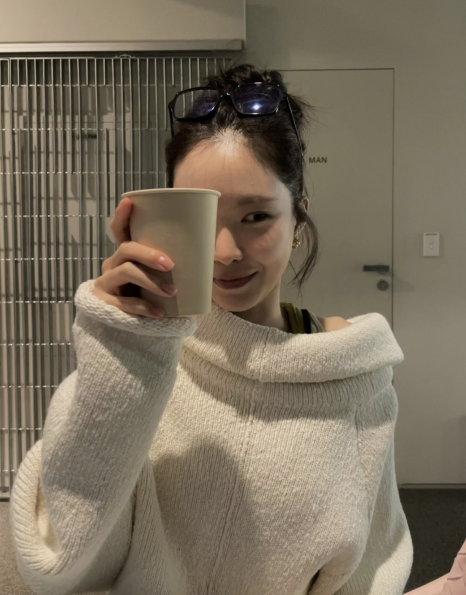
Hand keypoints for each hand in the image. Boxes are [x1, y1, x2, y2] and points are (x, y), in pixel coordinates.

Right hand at [92, 197, 176, 318]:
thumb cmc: (148, 295)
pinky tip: (160, 312)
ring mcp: (106, 283)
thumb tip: (208, 251)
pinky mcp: (104, 303)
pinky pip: (125, 302)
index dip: (122, 215)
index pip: (119, 230)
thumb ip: (169, 265)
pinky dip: (145, 307)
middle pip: (126, 249)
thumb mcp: (155, 278)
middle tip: (170, 264)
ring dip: (150, 281)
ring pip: (126, 273)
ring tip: (172, 291)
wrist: (125, 328)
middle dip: (148, 254)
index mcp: (124, 255)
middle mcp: (112, 264)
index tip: (129, 202)